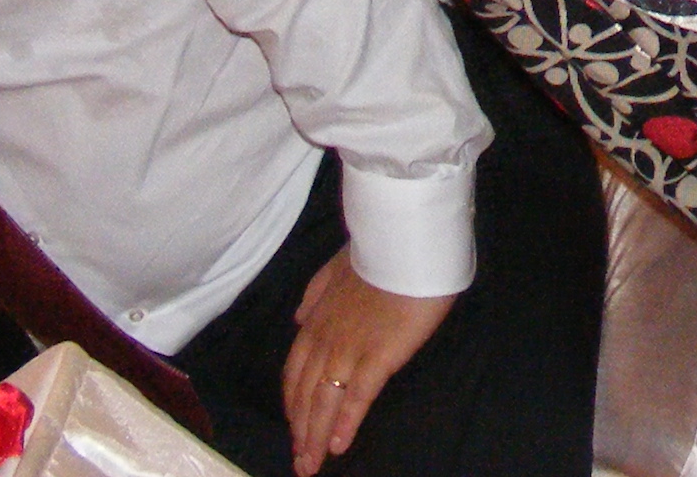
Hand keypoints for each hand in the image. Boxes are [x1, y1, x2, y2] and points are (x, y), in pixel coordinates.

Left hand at [280, 250, 455, 473]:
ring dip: (314, 437)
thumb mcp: (335, 268)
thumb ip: (314, 294)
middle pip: (304, 394)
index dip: (292, 403)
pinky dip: (344, 423)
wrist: (405, 242)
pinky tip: (338, 445)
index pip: (295, 371)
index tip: (292, 427)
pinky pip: (356, 396)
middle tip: (299, 463)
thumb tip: (298, 318)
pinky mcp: (378, 356)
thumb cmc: (378, 253)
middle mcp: (326, 339)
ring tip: (311, 465)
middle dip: (299, 431)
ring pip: (323, 401)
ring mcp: (350, 349)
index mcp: (316, 320)